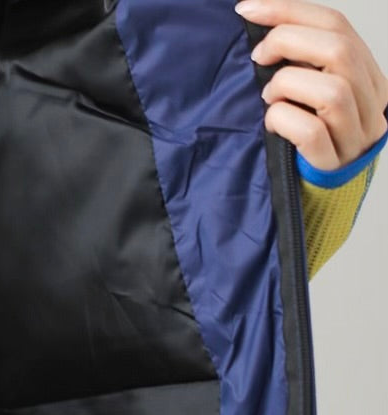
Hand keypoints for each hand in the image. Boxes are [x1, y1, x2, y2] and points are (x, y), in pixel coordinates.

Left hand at [235, 0, 387, 169]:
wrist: (321, 192)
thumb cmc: (310, 138)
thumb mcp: (313, 92)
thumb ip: (304, 62)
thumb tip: (262, 29)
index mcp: (368, 75)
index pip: (337, 25)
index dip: (289, 10)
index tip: (248, 9)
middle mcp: (370, 102)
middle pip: (339, 49)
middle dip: (287, 41)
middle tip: (258, 57)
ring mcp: (355, 135)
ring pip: (331, 90)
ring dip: (286, 85)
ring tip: (269, 97)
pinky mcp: (333, 163)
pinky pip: (312, 132)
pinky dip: (282, 119)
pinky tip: (271, 121)